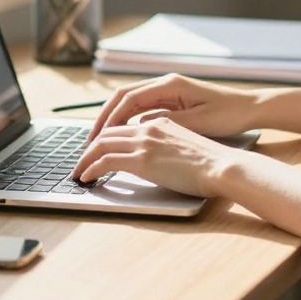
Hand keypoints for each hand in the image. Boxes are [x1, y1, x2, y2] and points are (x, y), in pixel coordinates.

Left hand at [71, 116, 247, 196]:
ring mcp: (145, 142)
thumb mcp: (187, 144)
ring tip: (78, 171)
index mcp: (160, 122)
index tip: (97, 148)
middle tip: (81, 160)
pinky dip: (91, 168)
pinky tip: (86, 177)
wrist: (222, 166)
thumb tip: (155, 155)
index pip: (124, 125)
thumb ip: (167, 143)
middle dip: (90, 146)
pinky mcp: (142, 159)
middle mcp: (149, 127)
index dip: (106, 136)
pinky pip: (105, 161)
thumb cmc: (212, 161)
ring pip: (101, 144)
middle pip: (108, 132)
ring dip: (85, 158)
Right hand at [87, 73, 259, 141]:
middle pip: (123, 97)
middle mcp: (165, 84)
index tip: (97, 137)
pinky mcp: (172, 101)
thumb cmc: (227, 114)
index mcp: (169, 85)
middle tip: (89, 140)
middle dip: (104, 118)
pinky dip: (127, 121)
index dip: (109, 118)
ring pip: (130, 103)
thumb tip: (139, 126)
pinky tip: (121, 138)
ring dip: (114, 120)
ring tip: (99, 141)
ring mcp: (167, 91)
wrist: (250, 108)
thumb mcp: (196, 122)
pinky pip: (142, 109)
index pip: (127, 98)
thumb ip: (166, 122)